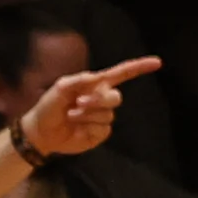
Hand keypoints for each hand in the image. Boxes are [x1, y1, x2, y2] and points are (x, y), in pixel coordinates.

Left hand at [15, 54, 159, 159]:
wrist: (40, 132)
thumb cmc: (49, 107)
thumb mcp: (59, 88)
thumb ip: (78, 80)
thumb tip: (95, 77)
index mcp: (96, 85)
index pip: (122, 74)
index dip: (139, 67)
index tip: (157, 63)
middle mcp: (102, 100)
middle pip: (116, 98)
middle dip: (98, 100)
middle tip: (77, 103)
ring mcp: (102, 117)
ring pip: (108, 115)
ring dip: (87, 115)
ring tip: (70, 116)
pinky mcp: (99, 134)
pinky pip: (103, 129)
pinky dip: (88, 129)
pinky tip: (76, 129)